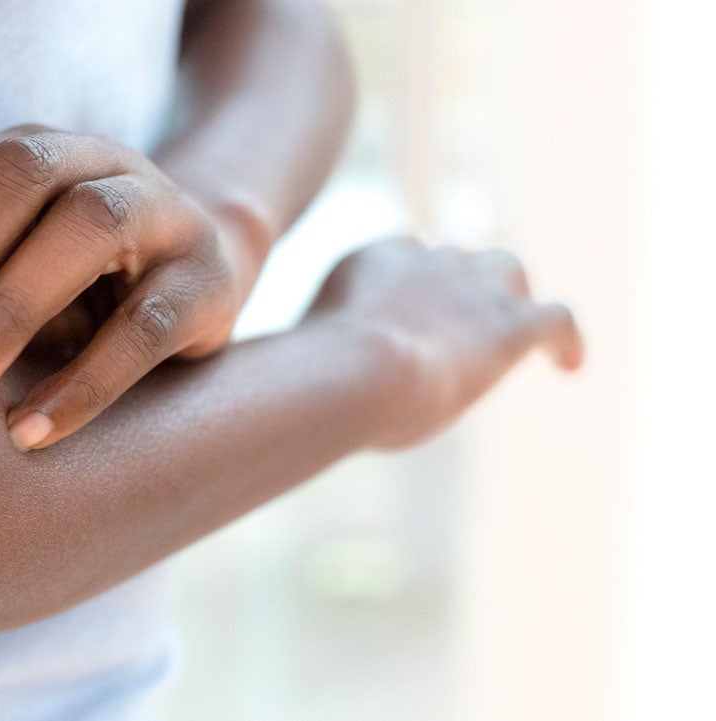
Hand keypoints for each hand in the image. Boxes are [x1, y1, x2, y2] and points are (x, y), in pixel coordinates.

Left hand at [0, 125, 267, 449]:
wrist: (211, 266)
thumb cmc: (75, 282)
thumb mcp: (7, 264)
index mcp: (30, 150)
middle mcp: (95, 161)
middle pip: (12, 183)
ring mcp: (162, 211)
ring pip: (85, 231)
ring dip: (7, 309)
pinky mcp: (210, 280)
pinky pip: (148, 325)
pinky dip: (86, 380)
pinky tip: (31, 431)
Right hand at [305, 237, 583, 448]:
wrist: (352, 372)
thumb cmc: (315, 377)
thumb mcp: (304, 357)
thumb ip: (312, 355)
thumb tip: (291, 382)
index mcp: (371, 259)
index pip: (401, 254)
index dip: (410, 284)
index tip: (405, 315)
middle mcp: (426, 259)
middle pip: (455, 257)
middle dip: (460, 283)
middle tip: (462, 323)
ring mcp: (472, 287)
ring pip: (507, 270)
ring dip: (509, 297)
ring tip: (515, 332)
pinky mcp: (511, 324)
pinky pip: (557, 319)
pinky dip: (566, 340)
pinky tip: (569, 368)